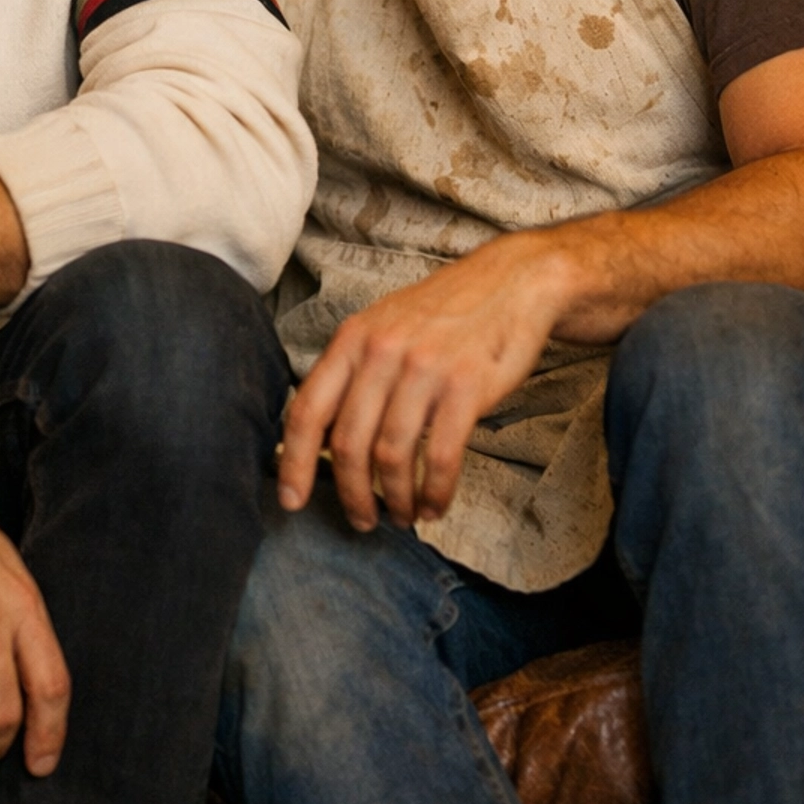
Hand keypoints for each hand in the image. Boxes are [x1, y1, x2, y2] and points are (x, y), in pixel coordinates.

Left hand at [278, 232, 572, 531]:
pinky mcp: (465, 387)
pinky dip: (435, 492)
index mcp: (352, 338)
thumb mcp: (384, 326)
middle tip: (362, 520)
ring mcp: (423, 368)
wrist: (512, 283)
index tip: (291, 501)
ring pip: (392, 455)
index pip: (307, 409)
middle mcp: (381, 351)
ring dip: (395, 499)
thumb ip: (353, 374)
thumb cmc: (444, 313)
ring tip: (403, 516)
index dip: (293, 462)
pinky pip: (440, 457)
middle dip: (351, 494)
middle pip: (348, 443)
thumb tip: (321, 438)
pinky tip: (435, 505)